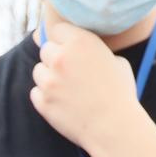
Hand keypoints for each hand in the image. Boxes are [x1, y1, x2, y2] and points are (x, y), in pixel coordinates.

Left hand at [30, 21, 144, 156]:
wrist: (114, 127)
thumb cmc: (120, 94)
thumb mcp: (116, 61)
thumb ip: (94, 51)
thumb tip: (79, 48)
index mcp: (81, 41)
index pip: (57, 30)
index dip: (64, 40)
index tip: (70, 50)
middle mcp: (61, 57)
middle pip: (45, 50)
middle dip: (55, 59)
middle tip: (69, 73)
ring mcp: (49, 80)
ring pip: (38, 71)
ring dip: (48, 77)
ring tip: (66, 89)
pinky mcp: (42, 101)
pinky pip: (35, 92)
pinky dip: (45, 97)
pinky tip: (61, 102)